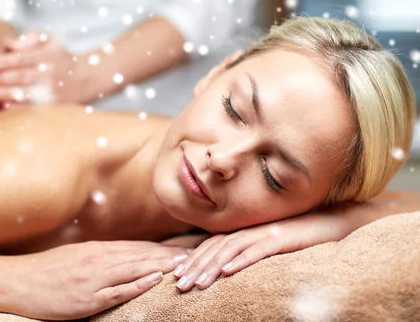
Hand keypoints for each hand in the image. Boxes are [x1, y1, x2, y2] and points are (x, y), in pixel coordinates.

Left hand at [0, 32, 95, 111]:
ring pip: (26, 92)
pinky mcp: (53, 105)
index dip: (6, 62)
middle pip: (21, 76)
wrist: (86, 78)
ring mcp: (52, 90)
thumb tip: (6, 44)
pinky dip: (19, 107)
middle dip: (1, 79)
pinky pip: (34, 107)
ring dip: (7, 93)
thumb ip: (28, 38)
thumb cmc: (61, 58)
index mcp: (47, 56)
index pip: (23, 58)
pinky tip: (5, 106)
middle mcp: (50, 73)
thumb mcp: (49, 41)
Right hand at [0, 240, 189, 319]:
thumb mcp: (76, 257)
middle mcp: (99, 260)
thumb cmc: (46, 271)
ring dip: (161, 267)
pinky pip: (118, 291)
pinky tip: (155, 281)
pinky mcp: (87, 298)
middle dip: (169, 256)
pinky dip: (138, 285)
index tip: (182, 249)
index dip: (161, 250)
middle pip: (141, 256)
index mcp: (97, 251)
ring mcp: (94, 279)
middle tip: (194, 255)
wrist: (18, 282)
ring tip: (184, 265)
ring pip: (134, 269)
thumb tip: (121, 257)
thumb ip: (99, 257)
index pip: (137, 248)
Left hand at [172, 207, 357, 291]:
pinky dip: (242, 260)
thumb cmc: (300, 237)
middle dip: (195, 266)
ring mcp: (265, 233)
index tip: (176, 274)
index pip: (212, 245)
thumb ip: (249, 253)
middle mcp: (250, 230)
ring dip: (212, 267)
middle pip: (215, 248)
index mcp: (244, 231)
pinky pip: (258, 250)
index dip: (192, 258)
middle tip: (178, 284)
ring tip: (197, 283)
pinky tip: (229, 272)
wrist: (331, 223)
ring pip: (231, 249)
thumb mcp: (269, 246)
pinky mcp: (281, 238)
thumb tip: (228, 270)